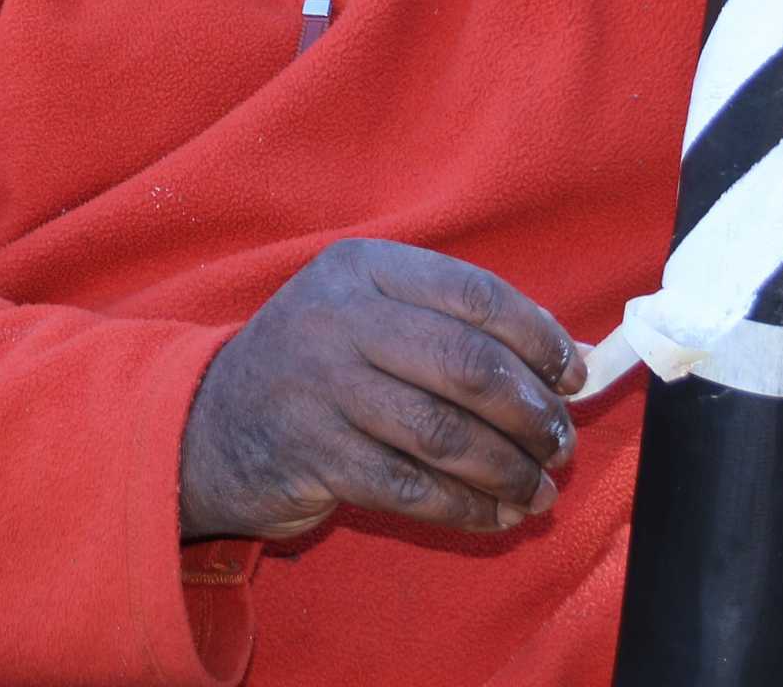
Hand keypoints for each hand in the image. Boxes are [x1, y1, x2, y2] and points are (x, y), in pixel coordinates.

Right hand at [178, 239, 584, 541]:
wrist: (210, 424)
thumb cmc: (318, 367)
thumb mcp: (370, 316)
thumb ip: (455, 326)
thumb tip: (569, 361)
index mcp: (363, 268)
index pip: (474, 293)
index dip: (537, 338)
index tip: (573, 377)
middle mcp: (339, 318)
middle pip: (467, 365)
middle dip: (531, 412)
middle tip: (560, 444)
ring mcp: (321, 388)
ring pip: (446, 433)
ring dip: (509, 468)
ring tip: (539, 489)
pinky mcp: (314, 456)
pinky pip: (414, 488)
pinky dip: (469, 507)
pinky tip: (498, 515)